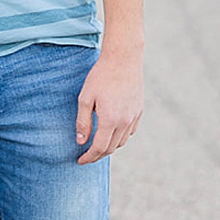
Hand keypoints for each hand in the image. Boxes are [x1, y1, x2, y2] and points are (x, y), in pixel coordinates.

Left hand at [74, 46, 143, 163]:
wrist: (124, 58)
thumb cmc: (101, 76)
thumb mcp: (85, 98)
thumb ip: (83, 122)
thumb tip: (81, 141)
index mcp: (110, 120)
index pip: (99, 148)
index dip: (89, 157)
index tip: (80, 161)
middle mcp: (124, 121)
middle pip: (111, 148)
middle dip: (98, 155)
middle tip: (87, 155)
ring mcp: (134, 116)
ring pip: (122, 141)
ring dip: (110, 147)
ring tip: (98, 144)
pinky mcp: (139, 110)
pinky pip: (130, 131)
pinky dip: (120, 137)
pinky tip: (112, 132)